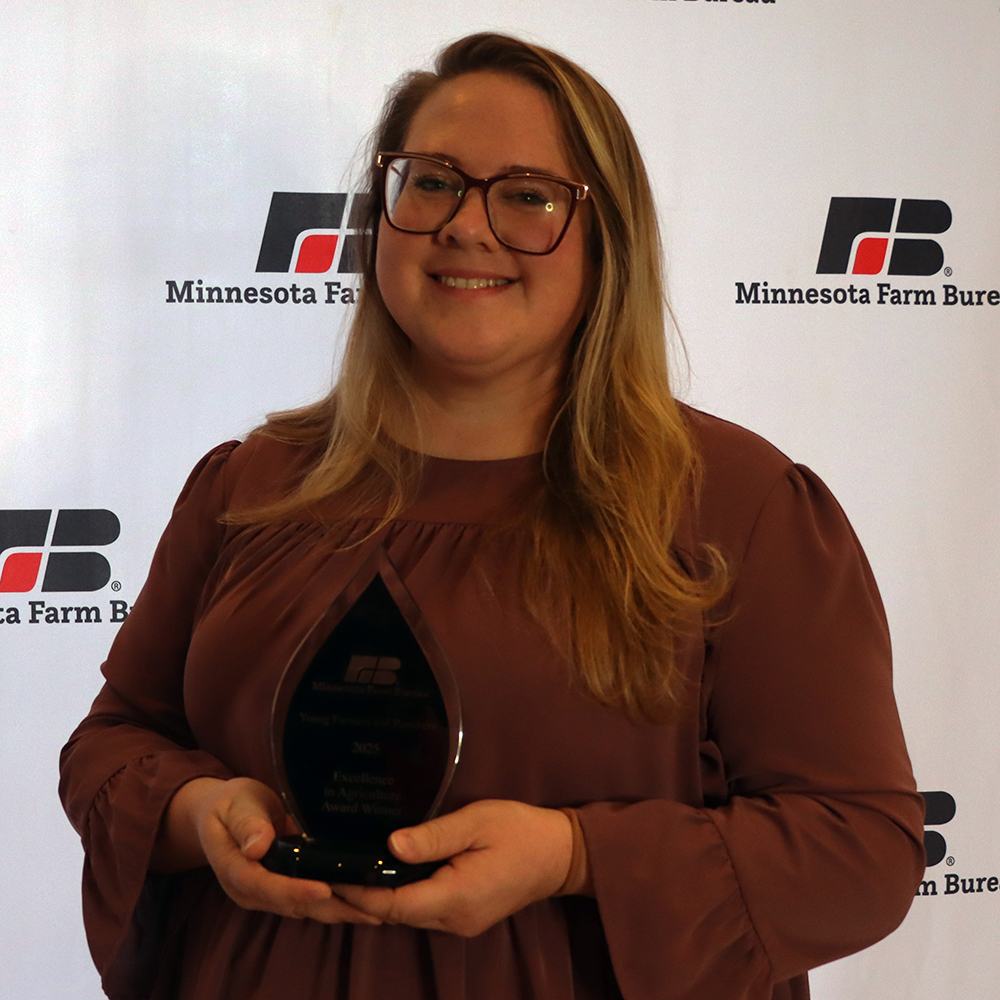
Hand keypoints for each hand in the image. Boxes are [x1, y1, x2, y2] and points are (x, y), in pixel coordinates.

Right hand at [155, 776, 380, 924]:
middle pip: (294, 904)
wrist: (225, 813)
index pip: (267, 886)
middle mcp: (254, 891)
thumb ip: (247, 825)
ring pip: (308, 907)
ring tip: (378, 911)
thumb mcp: (235, 806)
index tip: (325, 890)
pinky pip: (313, 900)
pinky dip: (339, 901)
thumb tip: (257, 846)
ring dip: (342, 910)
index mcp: (237, 872)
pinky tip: (367, 900)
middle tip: (371, 909)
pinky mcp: (286, 888)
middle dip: (332, 908)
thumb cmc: (230, 805)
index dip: (296, 891)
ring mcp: (271, 893)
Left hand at [333, 799, 572, 936]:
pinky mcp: (465, 916)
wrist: (560, 854)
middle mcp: (454, 920)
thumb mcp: (477, 822)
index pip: (394, 904)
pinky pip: (423, 911)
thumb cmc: (519, 831)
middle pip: (396, 914)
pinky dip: (400, 896)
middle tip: (330, 871)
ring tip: (350, 870)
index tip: (332, 873)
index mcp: (455, 898)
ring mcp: (461, 922)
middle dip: (361, 897)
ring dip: (379, 898)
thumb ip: (434, 836)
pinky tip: (386, 874)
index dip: (360, 892)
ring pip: (408, 915)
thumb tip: (391, 845)